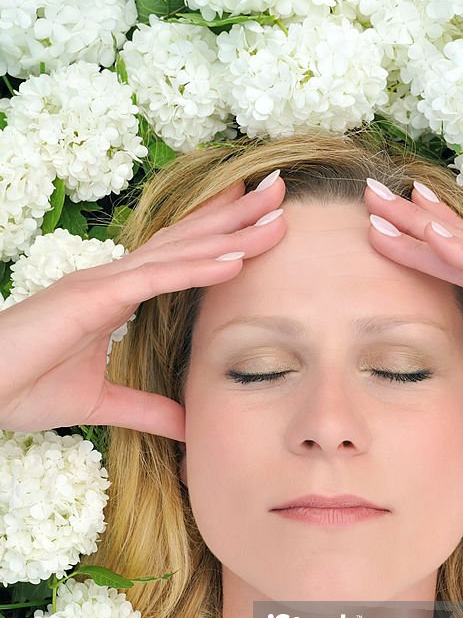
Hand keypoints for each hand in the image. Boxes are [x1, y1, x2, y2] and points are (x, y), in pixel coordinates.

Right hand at [0, 173, 286, 442]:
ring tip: (277, 213)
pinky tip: (234, 259)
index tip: (258, 220)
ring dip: (231, 232)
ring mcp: (101, 283)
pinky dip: (196, 268)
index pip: (177, 258)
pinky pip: (154, 280)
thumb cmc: (20, 387)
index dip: (218, 236)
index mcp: (114, 295)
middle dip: (235, 215)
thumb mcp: (101, 405)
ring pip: (179, 251)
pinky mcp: (90, 298)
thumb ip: (147, 411)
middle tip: (282, 191)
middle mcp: (112, 279)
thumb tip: (189, 426)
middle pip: (186, 240)